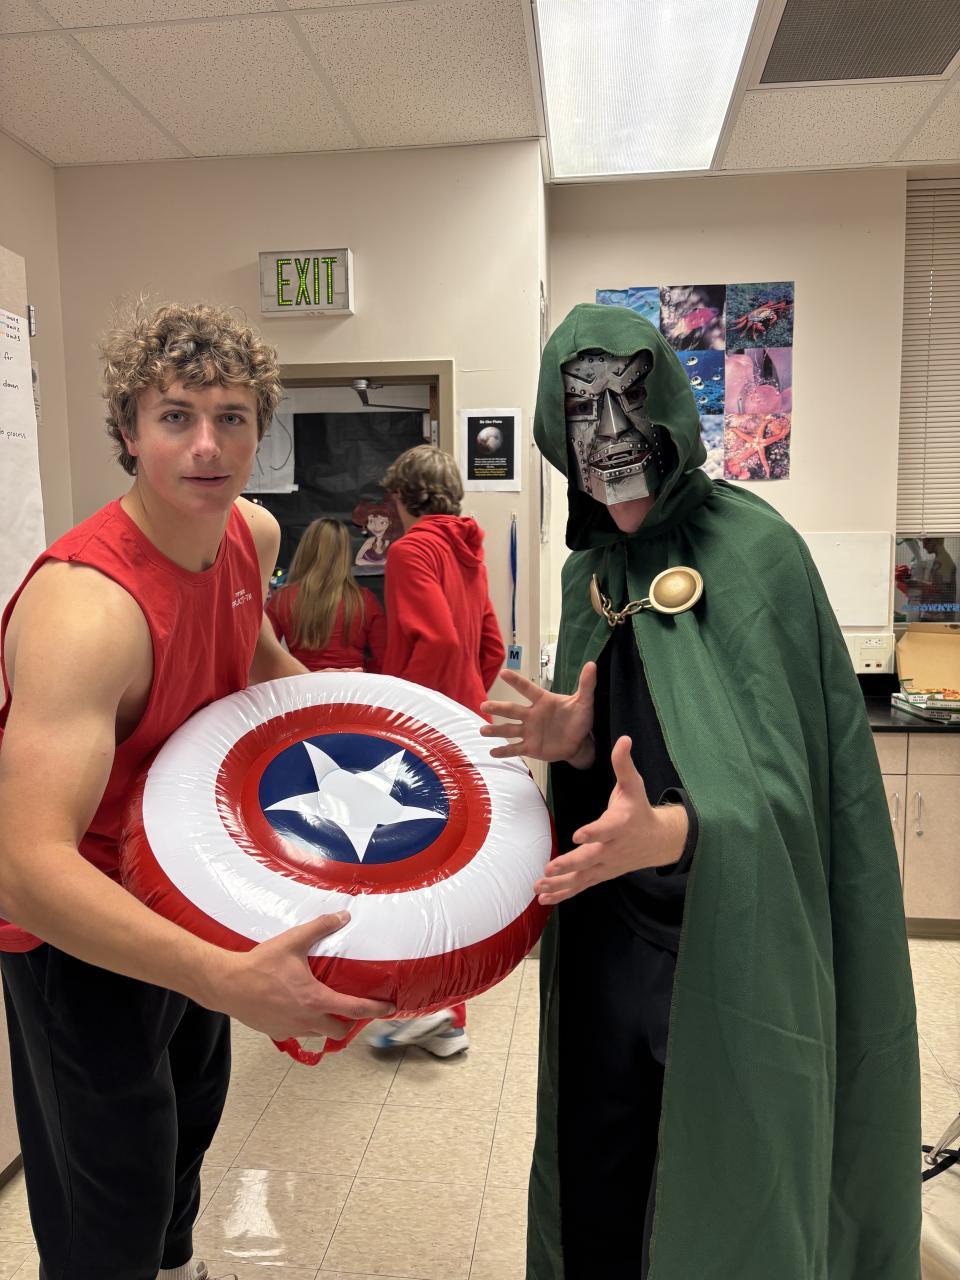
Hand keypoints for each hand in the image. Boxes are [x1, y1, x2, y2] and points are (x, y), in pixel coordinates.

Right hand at [205, 911, 394, 1040]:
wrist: (226, 984)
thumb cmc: (259, 965)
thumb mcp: (292, 941)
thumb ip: (320, 927)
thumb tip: (343, 916)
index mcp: (316, 1000)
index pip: (354, 1009)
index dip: (374, 1010)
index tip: (387, 1009)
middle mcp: (306, 1019)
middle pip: (339, 1030)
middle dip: (349, 1022)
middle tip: (353, 1010)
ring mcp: (290, 1029)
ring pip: (318, 1034)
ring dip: (326, 1024)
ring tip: (327, 1008)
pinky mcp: (276, 1032)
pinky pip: (297, 1032)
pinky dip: (305, 1024)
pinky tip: (299, 1009)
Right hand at [479, 662, 596, 766]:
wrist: (579, 742)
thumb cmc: (579, 718)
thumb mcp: (584, 702)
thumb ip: (586, 684)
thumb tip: (592, 664)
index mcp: (542, 701)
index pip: (527, 689)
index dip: (516, 681)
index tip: (503, 673)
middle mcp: (532, 715)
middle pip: (512, 710)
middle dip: (498, 708)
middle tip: (484, 705)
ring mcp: (529, 731)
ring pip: (509, 730)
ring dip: (496, 730)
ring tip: (482, 731)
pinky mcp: (531, 747)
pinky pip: (515, 749)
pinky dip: (504, 751)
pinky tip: (492, 752)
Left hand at [534, 736, 687, 905]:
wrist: (657, 841)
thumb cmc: (639, 809)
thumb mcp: (634, 785)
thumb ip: (623, 764)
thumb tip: (624, 738)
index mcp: (621, 824)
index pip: (607, 829)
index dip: (594, 832)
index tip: (578, 834)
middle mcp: (613, 848)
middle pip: (591, 859)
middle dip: (570, 864)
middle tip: (550, 868)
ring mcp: (606, 864)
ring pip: (583, 877)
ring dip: (560, 884)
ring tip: (539, 887)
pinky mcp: (600, 874)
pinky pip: (581, 886)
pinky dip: (562, 893)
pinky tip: (543, 898)